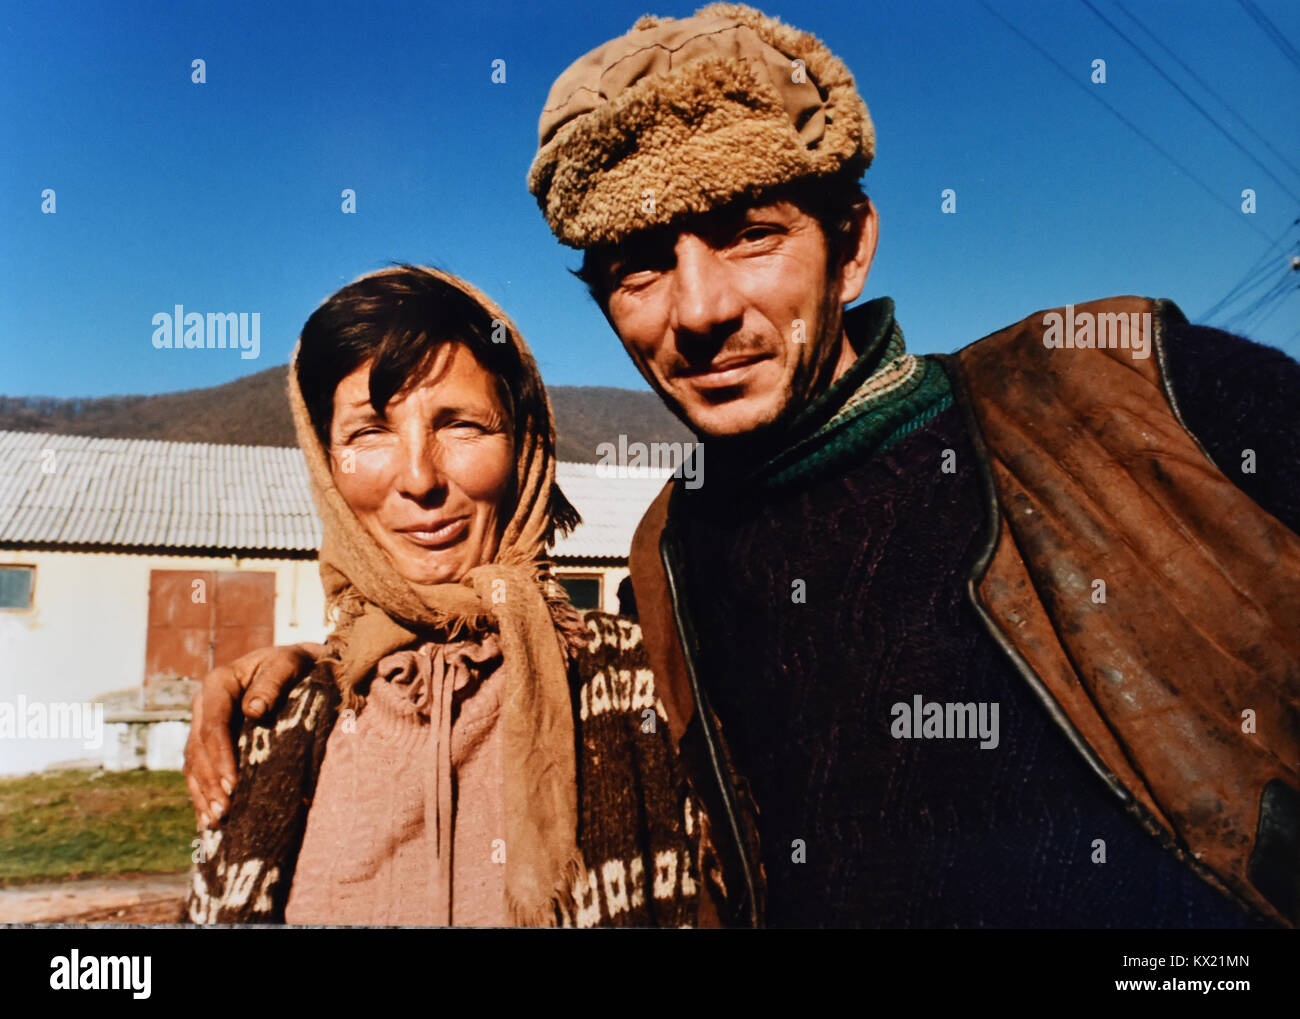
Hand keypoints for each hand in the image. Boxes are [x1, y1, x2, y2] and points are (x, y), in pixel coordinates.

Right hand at [184, 642, 324, 826]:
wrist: (294, 664)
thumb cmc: (294, 664)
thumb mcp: (288, 663)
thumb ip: (272, 683)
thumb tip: (254, 710)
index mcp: (218, 683)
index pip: (214, 725)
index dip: (220, 757)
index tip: (232, 785)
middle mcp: (204, 704)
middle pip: (199, 749)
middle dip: (211, 783)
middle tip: (225, 811)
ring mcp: (204, 723)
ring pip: (194, 763)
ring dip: (203, 793)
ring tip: (216, 820)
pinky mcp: (210, 741)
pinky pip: (198, 769)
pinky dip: (202, 794)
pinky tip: (207, 818)